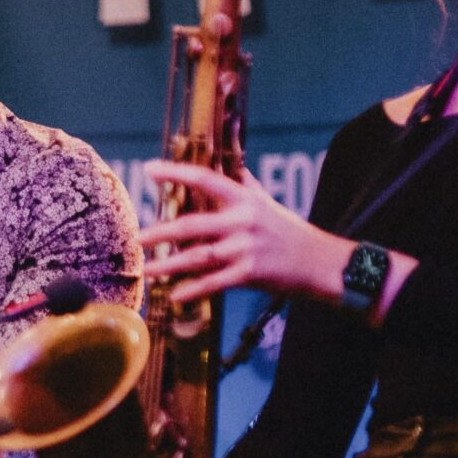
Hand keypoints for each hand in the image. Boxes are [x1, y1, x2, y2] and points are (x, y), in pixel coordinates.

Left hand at [140, 161, 352, 307]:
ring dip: (169, 265)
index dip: (176, 172)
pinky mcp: (250, 273)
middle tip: (137, 239)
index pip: (205, 179)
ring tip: (147, 270)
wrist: (320, 262)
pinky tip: (175, 296)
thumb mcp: (267, 202)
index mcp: (244, 199)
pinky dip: (194, 290)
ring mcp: (246, 248)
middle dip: (161, 233)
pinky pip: (215, 282)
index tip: (148, 169)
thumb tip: (231, 161)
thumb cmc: (288, 231)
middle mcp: (243, 220)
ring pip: (198, 256)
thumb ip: (245, 183)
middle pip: (192, 225)